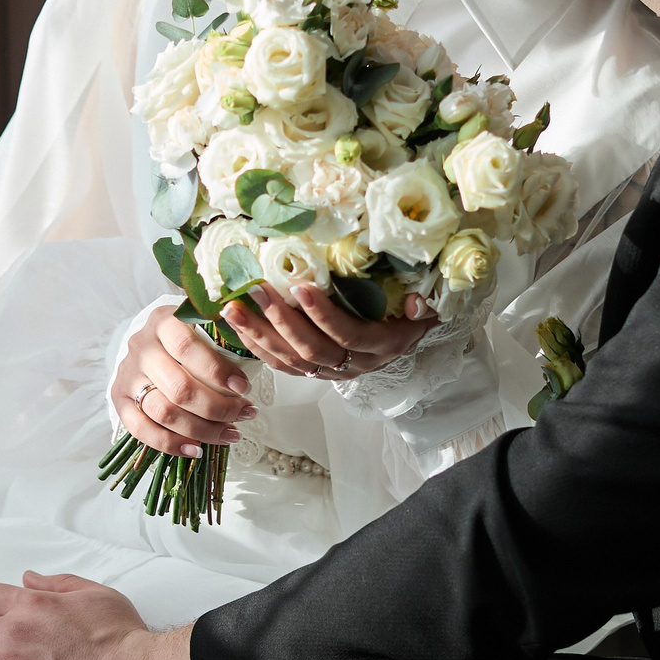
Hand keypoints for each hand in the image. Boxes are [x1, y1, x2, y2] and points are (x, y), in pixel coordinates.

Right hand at [113, 304, 254, 457]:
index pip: (187, 348)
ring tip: (231, 433)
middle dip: (218, 407)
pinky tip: (197, 450)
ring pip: (163, 412)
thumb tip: (258, 355)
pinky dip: (171, 444)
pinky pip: (141, 430)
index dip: (217, 371)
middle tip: (245, 413)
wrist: (147, 343)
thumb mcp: (202, 325)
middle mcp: (141, 347)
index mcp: (163, 322)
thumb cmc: (185, 337)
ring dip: (202, 429)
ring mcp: (127, 375)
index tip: (243, 387)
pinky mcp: (119, 399)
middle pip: (179, 387)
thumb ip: (223, 336)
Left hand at [224, 283, 433, 381]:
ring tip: (233, 308)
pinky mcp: (316, 372)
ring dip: (259, 334)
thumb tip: (416, 303)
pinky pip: (282, 366)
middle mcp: (356, 363)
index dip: (323, 315)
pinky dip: (258, 348)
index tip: (299, 287)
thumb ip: (423, 306)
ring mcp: (333, 371)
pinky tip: (238, 328)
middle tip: (256, 289)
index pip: (348, 335)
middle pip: (311, 349)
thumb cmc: (412, 315)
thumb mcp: (426, 308)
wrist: (407, 338)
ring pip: (291, 360)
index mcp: (382, 345)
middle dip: (280, 319)